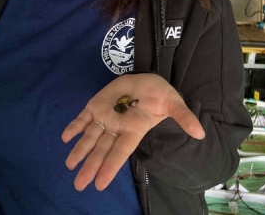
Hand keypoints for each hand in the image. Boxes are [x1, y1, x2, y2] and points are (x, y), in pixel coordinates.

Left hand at [61, 73, 204, 190]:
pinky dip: (74, 126)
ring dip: (79, 150)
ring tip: (69, 165)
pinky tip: (65, 137)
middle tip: (80, 185)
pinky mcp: (96, 105)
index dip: (111, 166)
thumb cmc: (159, 93)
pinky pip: (83, 118)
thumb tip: (200, 133)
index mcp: (134, 129)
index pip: (121, 151)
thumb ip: (183, 117)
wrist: (145, 78)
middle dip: (91, 166)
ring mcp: (105, 116)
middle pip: (102, 149)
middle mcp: (117, 127)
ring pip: (90, 136)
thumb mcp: (173, 102)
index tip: (100, 184)